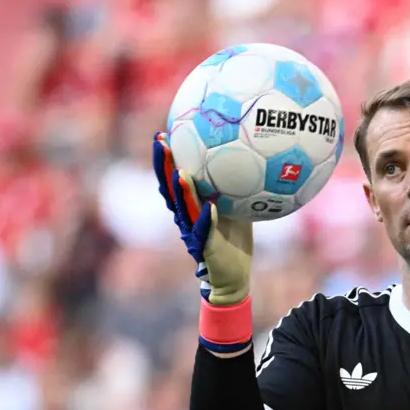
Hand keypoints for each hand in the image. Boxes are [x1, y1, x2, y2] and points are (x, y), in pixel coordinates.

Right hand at [153, 131, 252, 305]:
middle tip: (161, 142)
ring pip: (183, 208)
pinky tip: (210, 207)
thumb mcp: (236, 207)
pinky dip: (206, 219)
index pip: (174, 177)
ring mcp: (193, 232)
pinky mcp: (204, 247)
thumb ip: (234, 186)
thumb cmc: (234, 239)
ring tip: (180, 173)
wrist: (234, 275)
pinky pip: (204, 231)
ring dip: (181, 190)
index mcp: (190, 205)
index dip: (167, 158)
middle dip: (164, 165)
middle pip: (169, 188)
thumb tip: (248, 157)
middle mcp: (186, 216)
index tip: (163, 134)